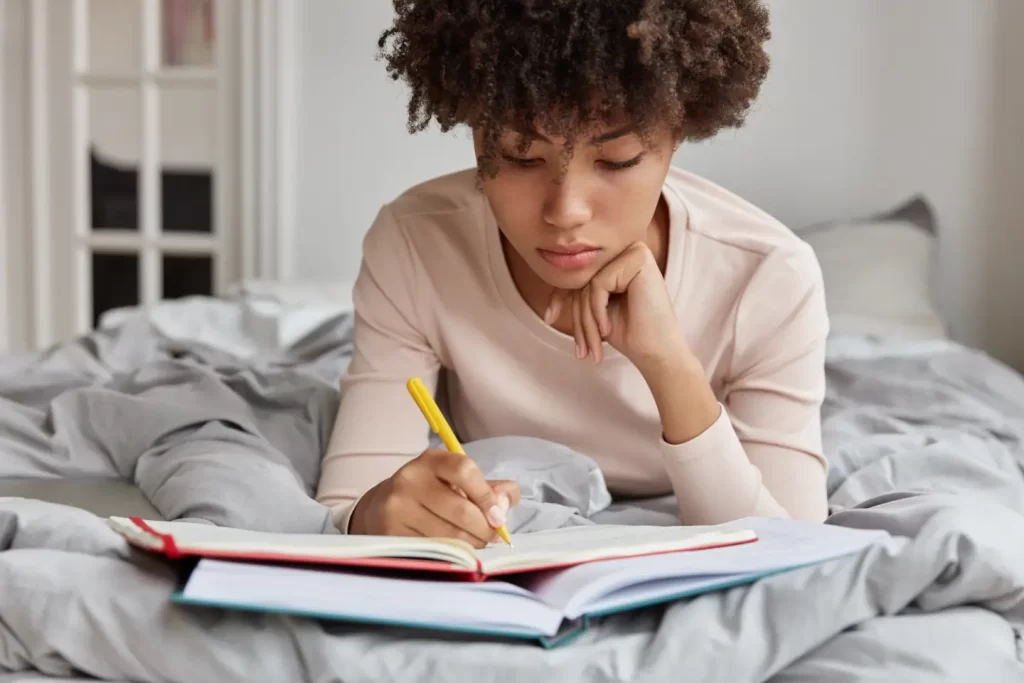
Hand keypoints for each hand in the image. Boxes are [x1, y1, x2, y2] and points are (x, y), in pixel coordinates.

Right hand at [348, 449, 519, 547]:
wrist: (379, 510)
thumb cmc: (430, 496)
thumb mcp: (456, 482)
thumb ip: (489, 489)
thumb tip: (507, 502)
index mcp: (431, 461)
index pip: (465, 470)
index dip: (487, 496)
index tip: (498, 517)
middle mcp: (410, 480)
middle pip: (461, 510)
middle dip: (484, 529)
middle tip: (491, 537)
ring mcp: (397, 508)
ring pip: (450, 536)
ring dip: (471, 546)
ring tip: (473, 544)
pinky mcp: (390, 534)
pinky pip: (434, 551)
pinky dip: (452, 555)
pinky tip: (454, 552)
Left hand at [545, 241, 685, 373]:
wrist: (657, 352)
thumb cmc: (629, 332)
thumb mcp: (594, 307)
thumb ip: (578, 286)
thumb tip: (546, 266)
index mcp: (619, 259)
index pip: (580, 274)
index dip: (560, 297)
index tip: (550, 318)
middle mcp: (627, 249)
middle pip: (583, 279)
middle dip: (578, 317)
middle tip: (582, 350)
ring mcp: (634, 251)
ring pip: (588, 283)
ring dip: (586, 320)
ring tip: (592, 347)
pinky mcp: (638, 258)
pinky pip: (598, 284)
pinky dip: (597, 312)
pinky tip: (607, 330)